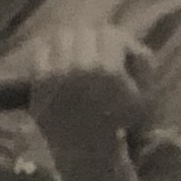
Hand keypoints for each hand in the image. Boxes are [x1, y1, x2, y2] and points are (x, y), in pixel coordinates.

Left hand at [2, 25, 144, 166]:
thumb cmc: (116, 121)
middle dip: (94, 42)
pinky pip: (42, 50)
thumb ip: (142, 62)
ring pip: (63, 37)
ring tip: (78, 55)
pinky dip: (51, 52)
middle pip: (86, 33)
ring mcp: (56, 73)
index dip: (116, 42)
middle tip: (97, 54)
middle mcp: (80, 67)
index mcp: (107, 71)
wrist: (85, 147)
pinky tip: (60, 62)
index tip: (116, 54)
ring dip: (72, 43)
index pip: (110, 35)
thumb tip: (132, 43)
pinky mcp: (39, 80)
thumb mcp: (141, 94)